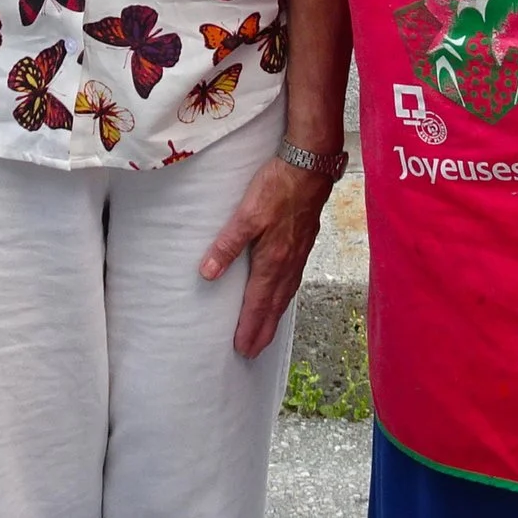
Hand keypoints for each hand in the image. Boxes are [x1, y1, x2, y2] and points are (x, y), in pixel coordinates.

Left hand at [200, 158, 334, 357]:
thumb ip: (227, 244)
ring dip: (275, 315)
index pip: (258, 303)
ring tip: (267, 330)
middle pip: (274, 305)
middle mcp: (288, 262)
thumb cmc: (278, 186)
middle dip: (263, 330)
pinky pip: (293, 279)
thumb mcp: (246, 214)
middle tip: (253, 352)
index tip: (242, 349)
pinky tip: (282, 293)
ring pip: (286, 293)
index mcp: (273, 260)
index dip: (250, 327)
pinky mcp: (304, 241)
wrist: (310, 165)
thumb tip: (207, 273)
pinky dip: (285, 295)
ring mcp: (299, 253)